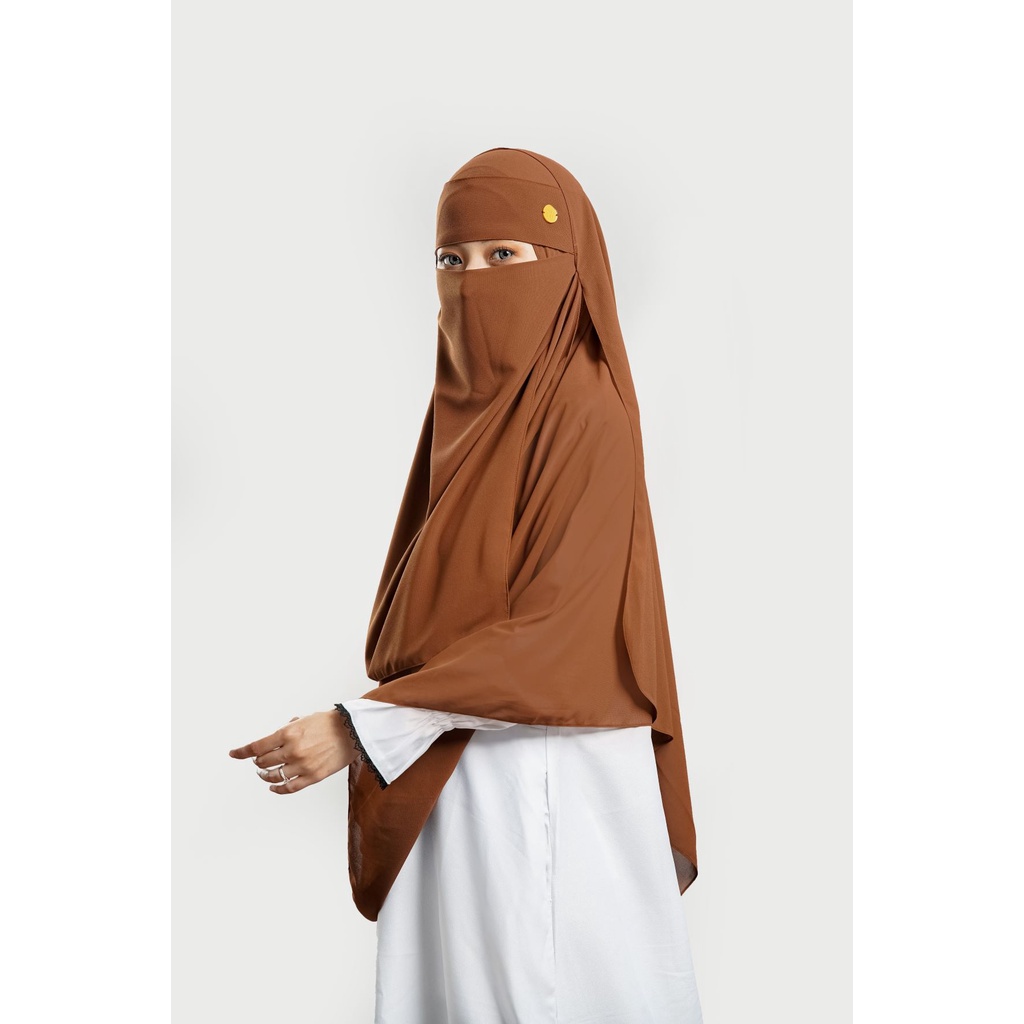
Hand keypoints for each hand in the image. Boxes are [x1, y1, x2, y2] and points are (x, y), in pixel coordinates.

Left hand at [228, 710, 356, 793]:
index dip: (242, 752)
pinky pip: (288, 787)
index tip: (234, 754)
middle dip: (258, 762)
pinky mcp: (312, 777)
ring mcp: (302, 765)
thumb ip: (288, 729)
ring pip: (274, 776)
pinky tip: (273, 786)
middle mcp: (292, 750)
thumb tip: (277, 738)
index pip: (257, 747)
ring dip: (266, 775)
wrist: (353, 731)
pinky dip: (278, 788)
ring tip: (264, 774)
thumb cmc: (330, 722)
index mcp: (288, 733)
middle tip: (258, 762)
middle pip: (263, 762)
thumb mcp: (305, 719)